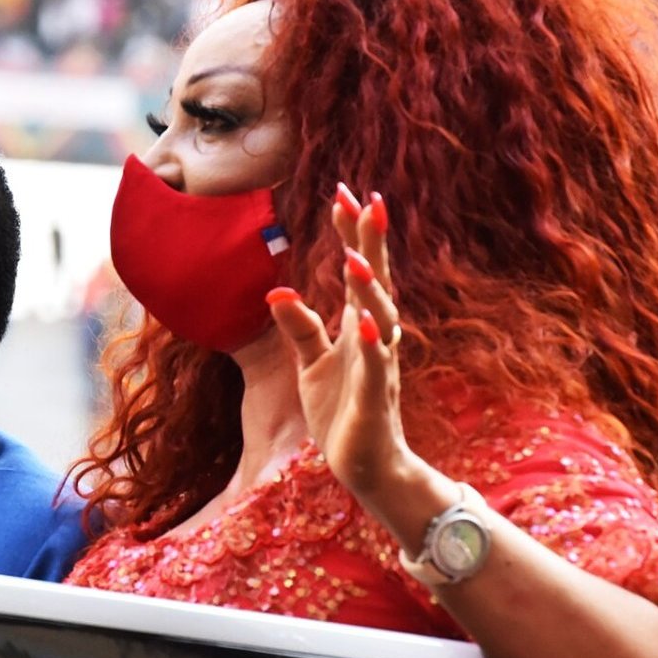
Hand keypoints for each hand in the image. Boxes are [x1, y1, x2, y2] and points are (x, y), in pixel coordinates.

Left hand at [266, 183, 416, 498]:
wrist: (369, 465)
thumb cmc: (343, 410)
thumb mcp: (311, 364)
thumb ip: (299, 327)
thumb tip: (277, 290)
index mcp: (358, 325)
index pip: (356, 271)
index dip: (353, 234)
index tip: (344, 192)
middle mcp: (375, 337)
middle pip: (375, 282)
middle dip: (372, 243)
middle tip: (367, 201)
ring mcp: (378, 365)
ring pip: (380, 319)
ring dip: (369, 289)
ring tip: (356, 257)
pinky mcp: (376, 398)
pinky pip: (376, 366)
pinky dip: (370, 344)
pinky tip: (364, 323)